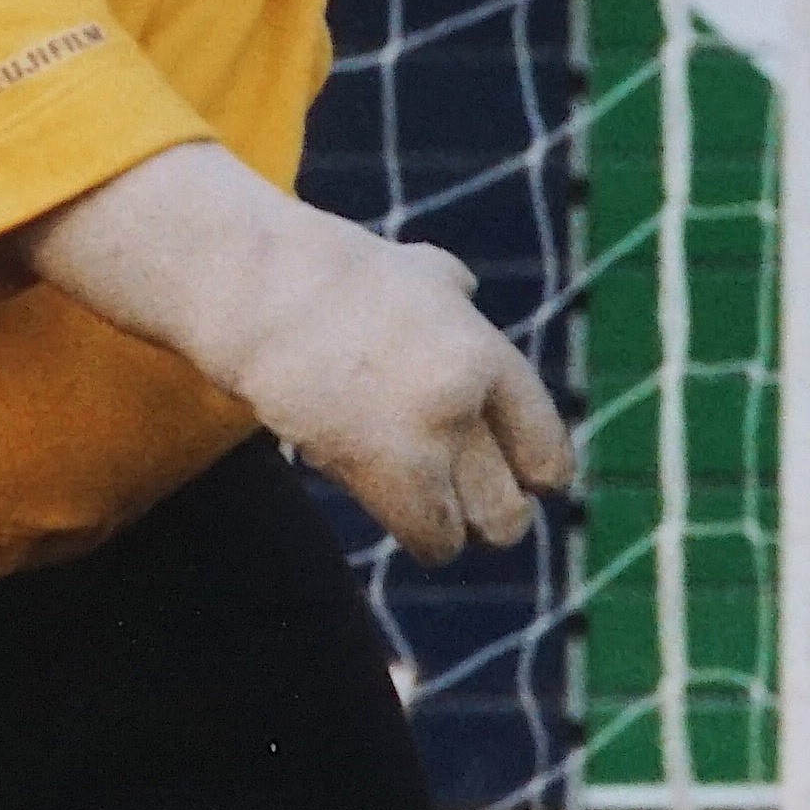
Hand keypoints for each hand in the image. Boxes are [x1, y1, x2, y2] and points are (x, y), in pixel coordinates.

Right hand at [22, 145, 572, 563]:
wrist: (261, 288)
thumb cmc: (327, 278)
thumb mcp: (413, 271)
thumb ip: (452, 294)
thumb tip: (463, 294)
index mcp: (485, 353)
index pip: (547, 450)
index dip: (539, 476)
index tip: (523, 483)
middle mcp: (468, 395)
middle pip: (514, 507)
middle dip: (496, 517)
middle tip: (473, 507)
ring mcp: (429, 434)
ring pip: (484, 528)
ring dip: (457, 529)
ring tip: (429, 503)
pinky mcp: (384, 467)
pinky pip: (433, 538)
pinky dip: (424, 536)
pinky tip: (398, 507)